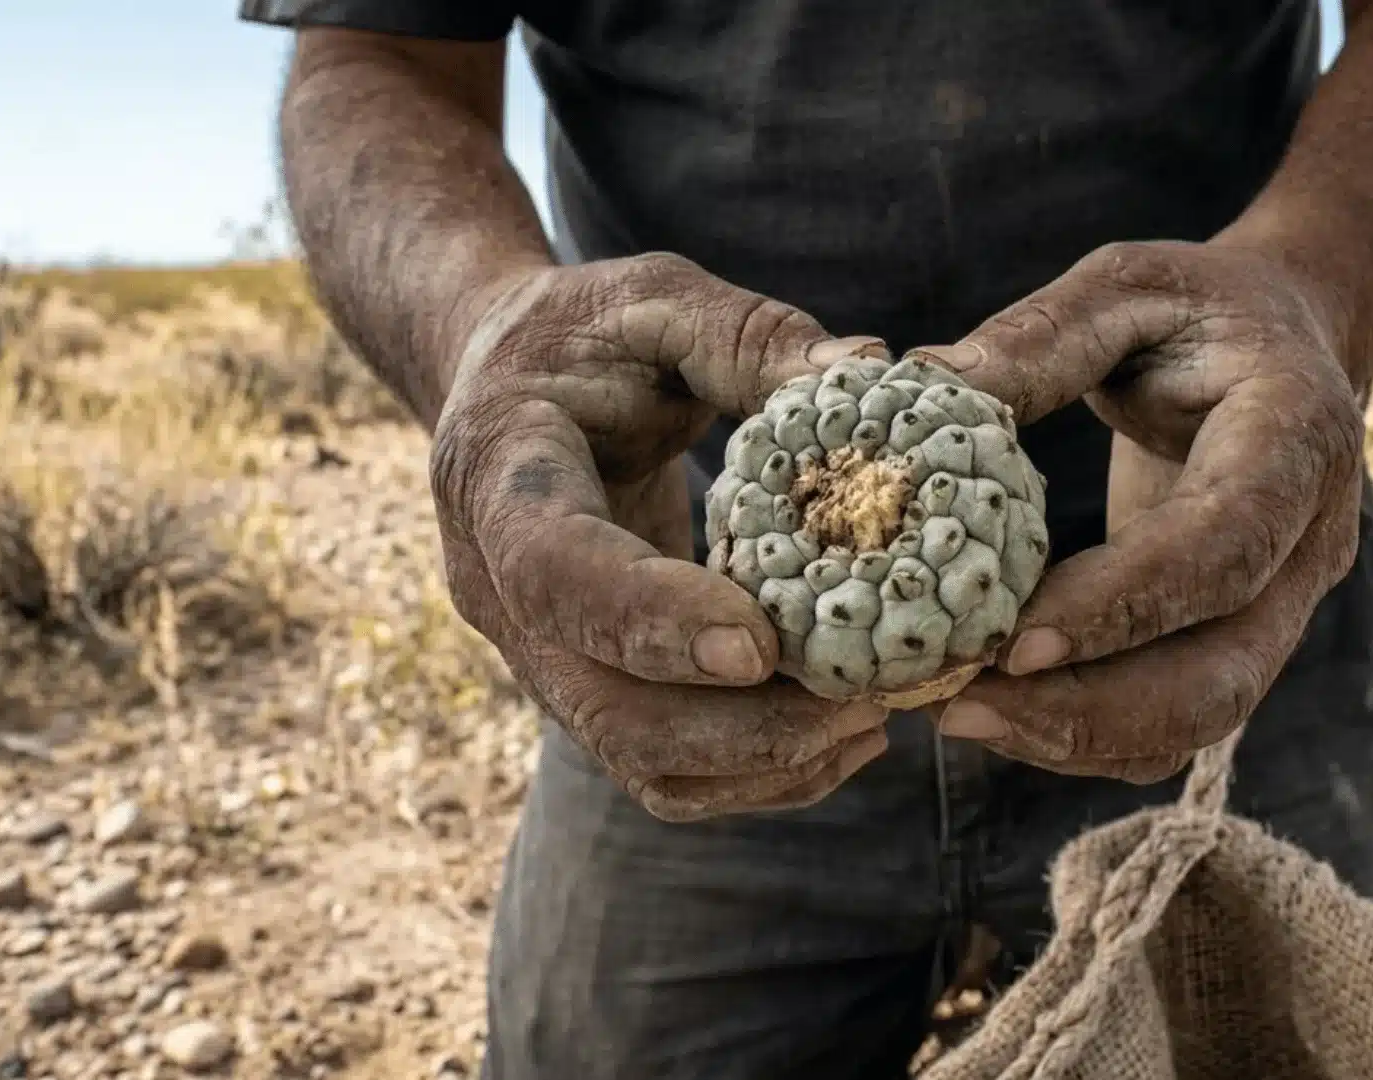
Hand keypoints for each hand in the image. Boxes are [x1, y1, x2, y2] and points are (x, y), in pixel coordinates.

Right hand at [430, 252, 895, 820]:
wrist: (502, 387)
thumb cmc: (584, 334)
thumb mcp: (653, 297)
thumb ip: (748, 333)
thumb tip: (867, 373)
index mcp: (497, 474)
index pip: (555, 574)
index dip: (650, 620)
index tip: (758, 646)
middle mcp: (498, 590)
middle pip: (605, 706)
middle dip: (742, 725)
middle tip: (869, 699)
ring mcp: (536, 656)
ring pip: (637, 759)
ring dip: (761, 763)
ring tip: (875, 718)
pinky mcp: (586, 689)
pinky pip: (662, 768)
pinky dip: (755, 772)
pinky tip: (842, 731)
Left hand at [913, 239, 1366, 781]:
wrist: (1282, 343)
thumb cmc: (1196, 308)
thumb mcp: (1126, 284)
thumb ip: (1042, 335)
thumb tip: (930, 381)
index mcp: (1297, 437)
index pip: (1226, 547)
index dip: (1127, 605)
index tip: (1015, 644)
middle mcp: (1311, 540)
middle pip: (1225, 670)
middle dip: (1091, 709)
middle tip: (960, 708)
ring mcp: (1285, 604)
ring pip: (1202, 716)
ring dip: (1080, 737)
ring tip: (958, 717)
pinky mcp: (1241, 639)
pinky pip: (1176, 721)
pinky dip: (1088, 736)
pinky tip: (998, 710)